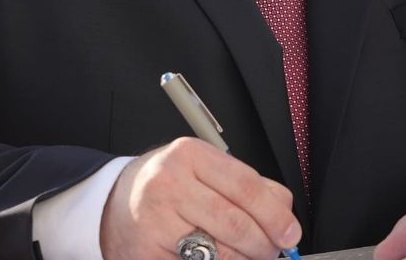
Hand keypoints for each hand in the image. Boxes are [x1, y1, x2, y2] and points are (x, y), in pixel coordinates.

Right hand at [101, 137, 301, 259]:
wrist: (115, 204)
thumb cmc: (169, 186)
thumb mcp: (204, 170)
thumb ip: (247, 185)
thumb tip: (283, 213)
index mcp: (190, 155)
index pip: (246, 186)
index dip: (275, 215)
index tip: (290, 233)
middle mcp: (169, 183)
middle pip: (235, 222)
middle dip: (263, 244)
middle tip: (273, 250)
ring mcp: (154, 219)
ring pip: (218, 251)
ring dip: (243, 259)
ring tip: (249, 255)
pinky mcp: (146, 251)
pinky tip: (219, 259)